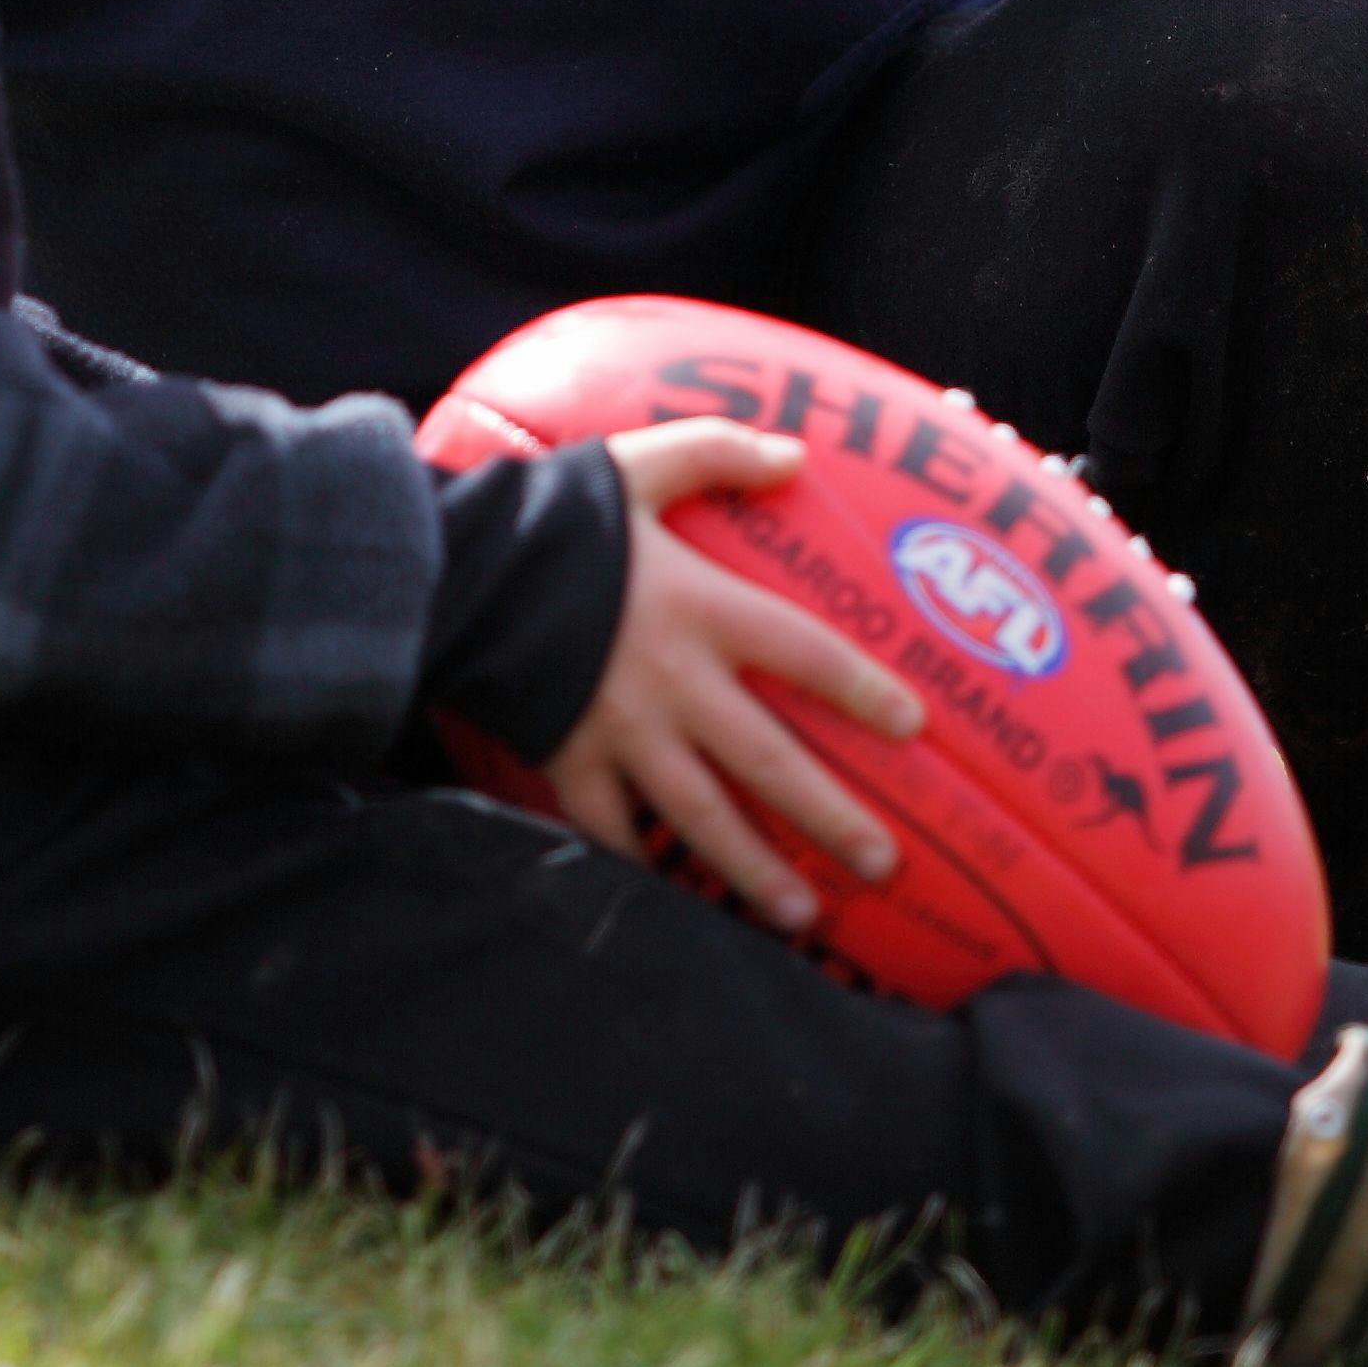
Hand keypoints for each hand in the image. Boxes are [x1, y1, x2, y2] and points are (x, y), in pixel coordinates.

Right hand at [539, 422, 926, 930]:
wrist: (454, 573)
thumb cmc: (555, 517)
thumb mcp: (639, 464)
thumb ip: (718, 451)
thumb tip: (799, 456)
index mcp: (701, 608)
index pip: (807, 654)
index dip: (864, 691)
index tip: (914, 726)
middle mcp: (673, 683)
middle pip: (768, 760)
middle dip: (829, 817)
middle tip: (883, 863)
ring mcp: (619, 733)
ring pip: (700, 817)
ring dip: (753, 869)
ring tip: (802, 915)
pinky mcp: (566, 762)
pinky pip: (611, 831)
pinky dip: (643, 868)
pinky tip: (680, 904)